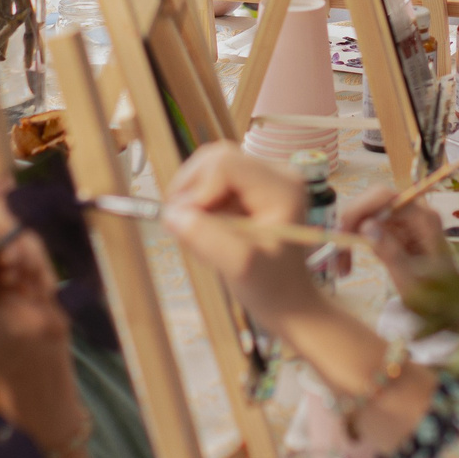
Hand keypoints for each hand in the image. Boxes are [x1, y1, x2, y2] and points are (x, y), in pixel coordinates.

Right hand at [161, 143, 323, 329]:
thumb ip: (207, 238)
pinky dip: (199, 204)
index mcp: (282, 187)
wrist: (286, 298)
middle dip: (191, 193)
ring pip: (208, 168)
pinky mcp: (249, 185)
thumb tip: (172, 215)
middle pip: (215, 159)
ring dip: (192, 199)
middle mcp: (276, 172)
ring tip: (199, 233)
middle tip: (184, 229)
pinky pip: (210, 181)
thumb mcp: (239, 266)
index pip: (225, 165)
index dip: (198, 192)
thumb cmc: (270, 286)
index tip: (188, 225)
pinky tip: (207, 230)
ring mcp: (263, 177)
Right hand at [338, 183, 453, 302]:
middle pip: (373, 201)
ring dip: (350, 235)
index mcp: (423, 218)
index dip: (360, 209)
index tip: (342, 233)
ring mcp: (404, 219)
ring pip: (366, 213)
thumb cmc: (434, 294)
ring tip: (341, 267)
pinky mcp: (395, 230)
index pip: (385, 196)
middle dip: (351, 222)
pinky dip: (355, 243)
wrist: (447, 305)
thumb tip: (366, 226)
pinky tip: (348, 265)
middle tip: (337, 251)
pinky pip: (368, 227)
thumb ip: (390, 252)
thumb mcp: (410, 278)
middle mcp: (414, 212)